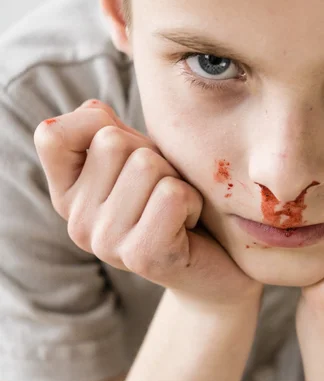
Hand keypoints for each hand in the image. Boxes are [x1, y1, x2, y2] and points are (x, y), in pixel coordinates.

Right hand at [34, 100, 260, 307]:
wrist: (216, 269)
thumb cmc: (178, 205)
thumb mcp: (141, 162)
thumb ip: (112, 134)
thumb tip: (94, 111)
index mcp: (69, 194)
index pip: (51, 135)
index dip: (94, 124)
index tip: (129, 150)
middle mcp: (77, 221)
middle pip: (113, 141)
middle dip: (155, 154)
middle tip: (166, 188)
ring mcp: (105, 242)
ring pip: (146, 164)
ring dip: (177, 178)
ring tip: (178, 207)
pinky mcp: (142, 256)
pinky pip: (172, 193)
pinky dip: (192, 200)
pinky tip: (189, 223)